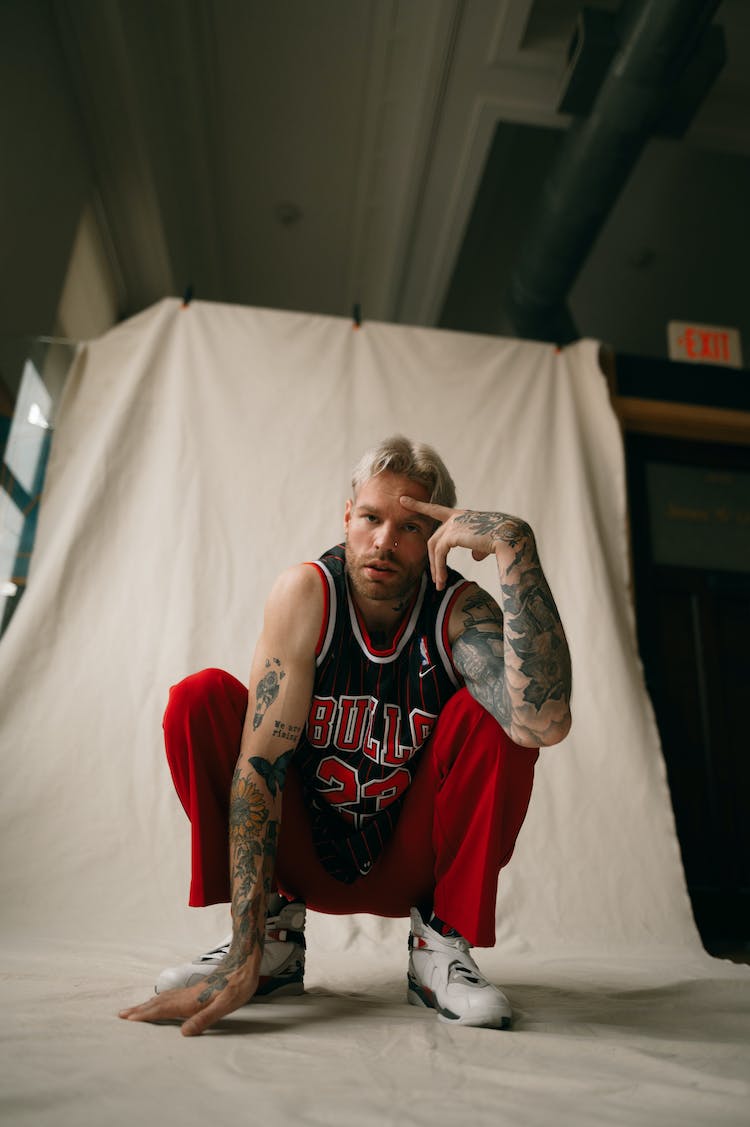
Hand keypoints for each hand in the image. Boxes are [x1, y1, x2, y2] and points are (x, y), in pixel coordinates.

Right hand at [118, 956, 259, 1036]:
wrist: (246, 963)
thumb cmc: (238, 985)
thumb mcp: (226, 1005)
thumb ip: (205, 1018)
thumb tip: (183, 1033)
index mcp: (191, 1001)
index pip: (163, 1009)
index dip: (145, 1015)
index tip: (127, 1019)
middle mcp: (187, 995)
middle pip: (158, 1003)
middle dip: (139, 1010)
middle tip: (121, 1015)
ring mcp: (191, 990)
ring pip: (164, 998)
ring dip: (148, 1004)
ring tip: (135, 1009)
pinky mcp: (197, 988)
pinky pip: (172, 995)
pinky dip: (160, 999)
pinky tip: (162, 1001)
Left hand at [400, 496, 533, 590]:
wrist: (512, 537)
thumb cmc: (505, 540)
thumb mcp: (489, 543)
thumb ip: (478, 548)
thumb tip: (475, 556)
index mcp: (464, 516)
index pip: (437, 510)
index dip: (420, 506)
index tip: (403, 499)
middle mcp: (457, 517)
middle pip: (434, 539)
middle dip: (432, 560)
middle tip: (436, 579)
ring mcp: (453, 524)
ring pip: (434, 548)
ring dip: (436, 568)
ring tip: (439, 584)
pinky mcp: (452, 534)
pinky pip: (439, 553)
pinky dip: (439, 568)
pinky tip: (441, 580)